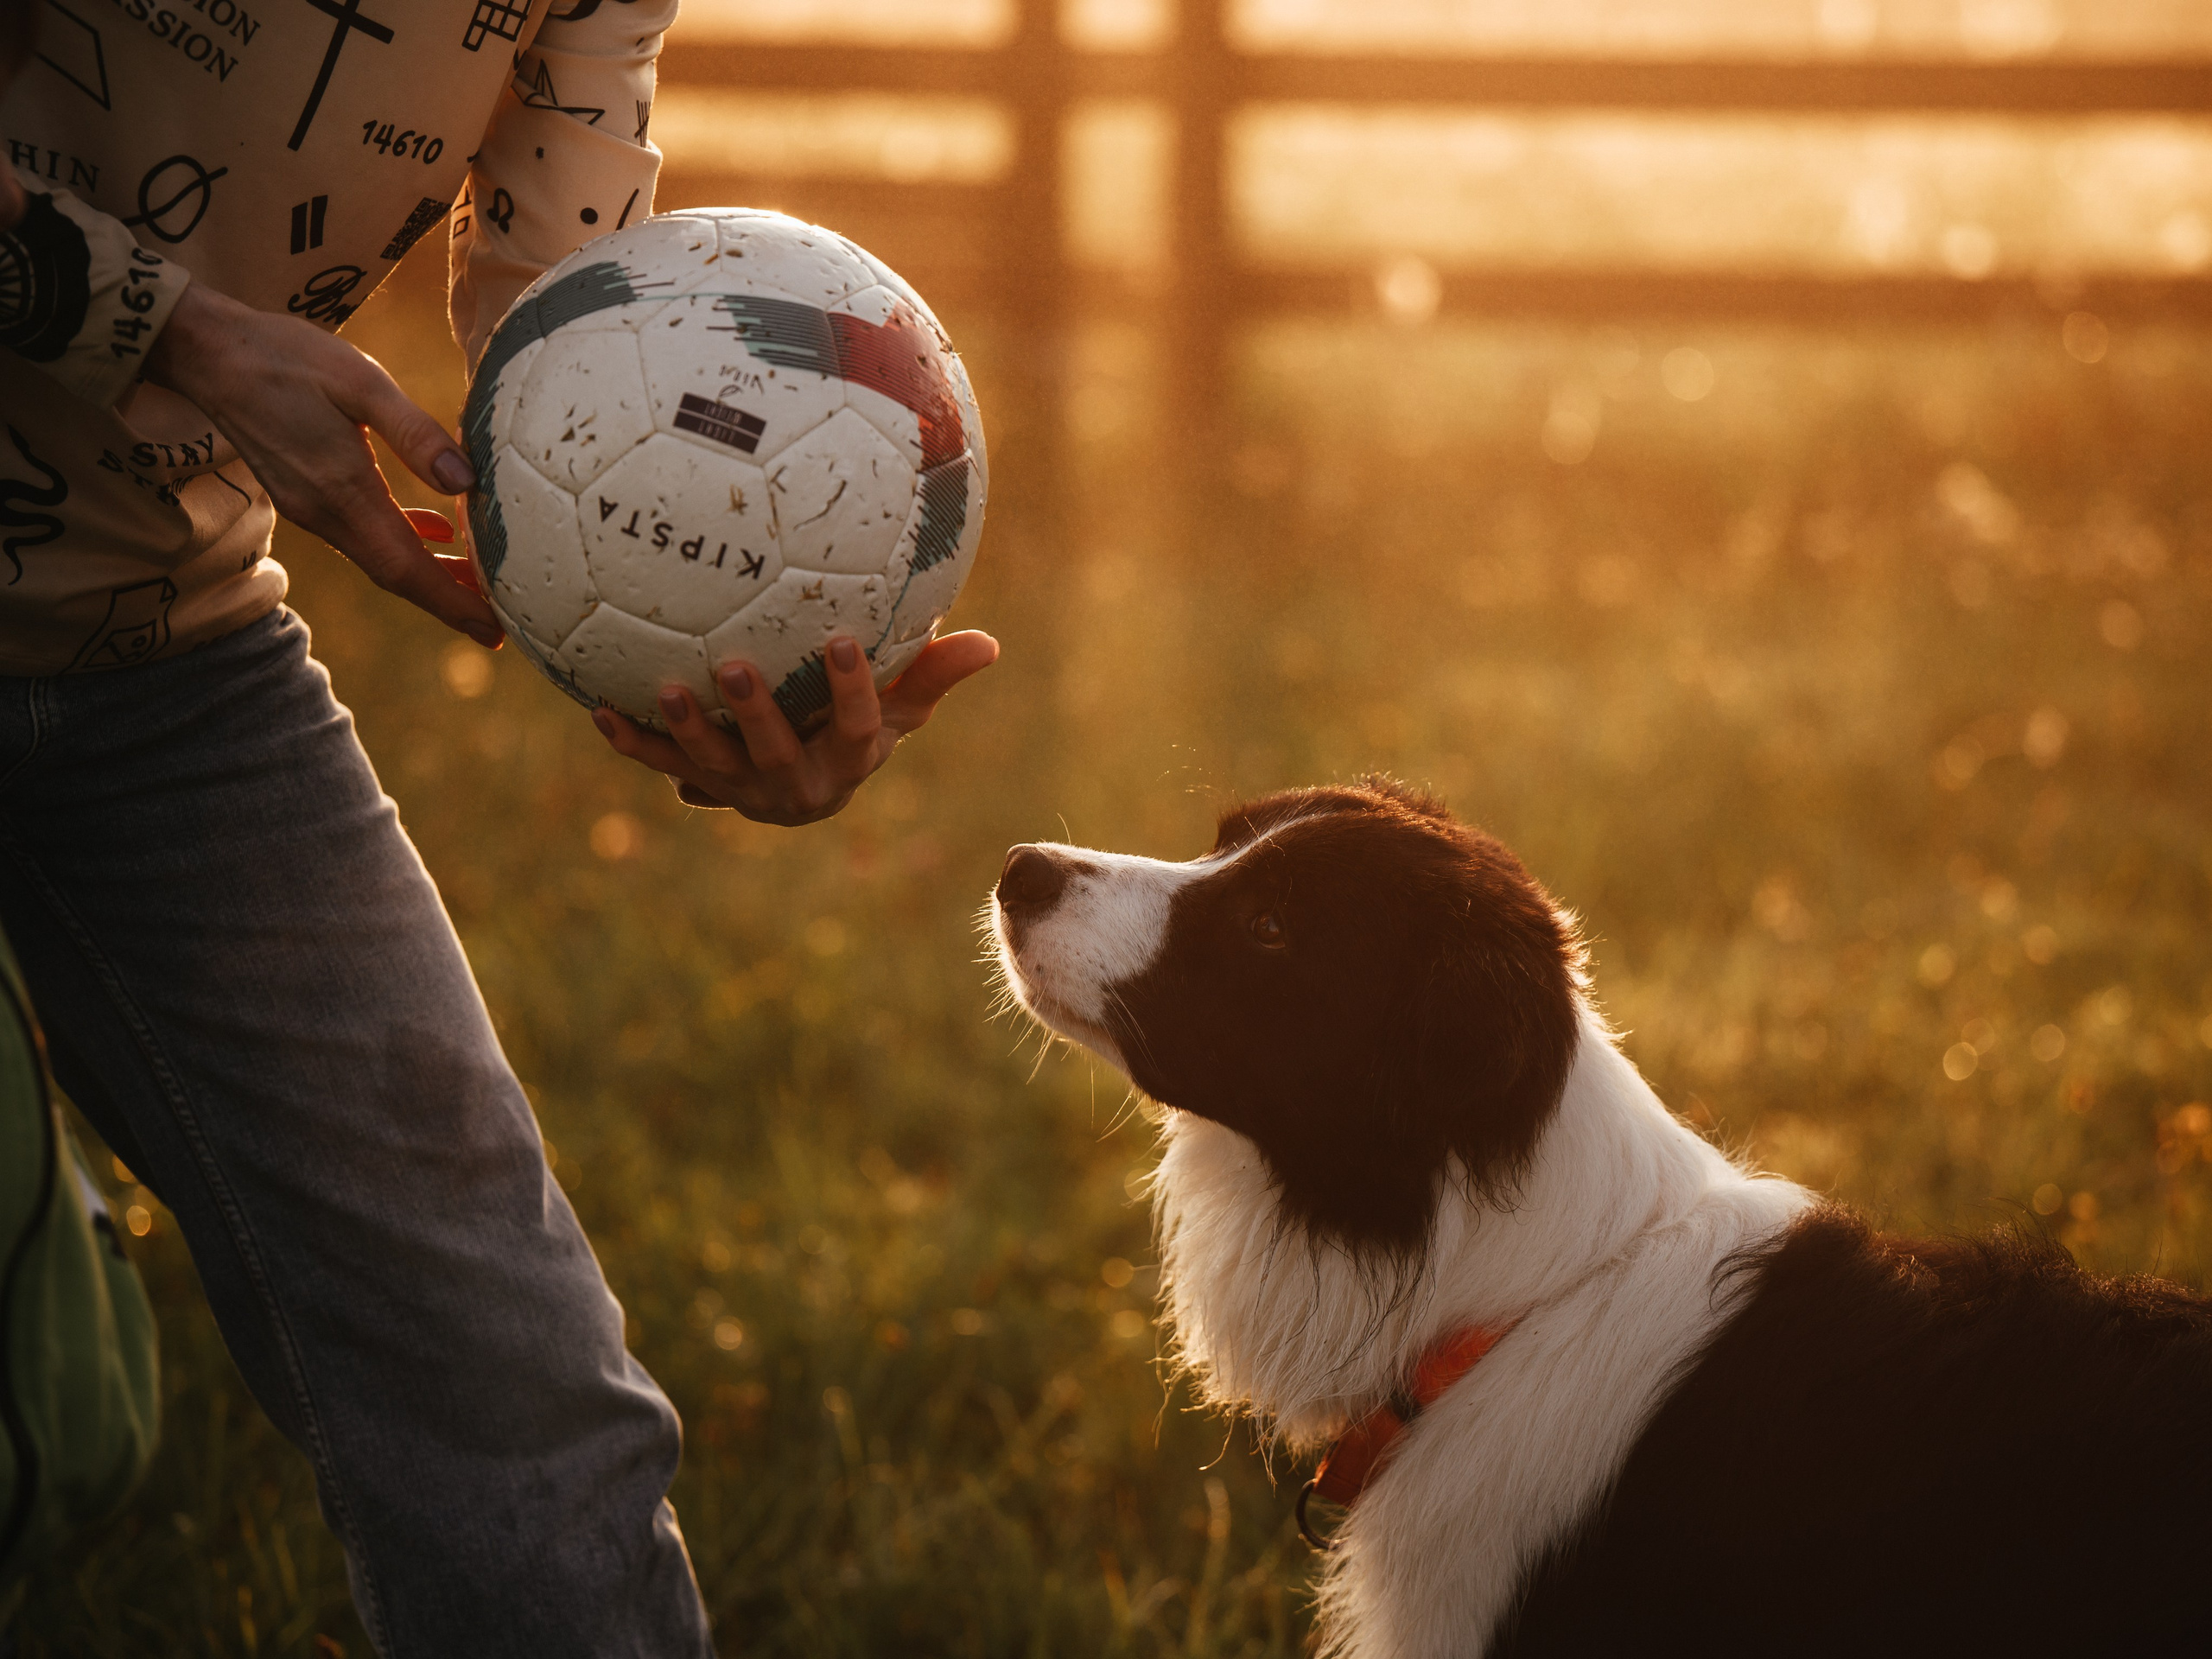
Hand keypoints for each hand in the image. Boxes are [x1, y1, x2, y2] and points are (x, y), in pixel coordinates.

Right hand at [145, 283, 501, 645]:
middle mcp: (325, 513)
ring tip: (477, 584)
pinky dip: (402, 539)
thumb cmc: (287, 358)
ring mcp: (310, 507)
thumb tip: (464, 481)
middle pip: (396, 575)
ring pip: (380, 557)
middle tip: (498, 627)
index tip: (493, 633)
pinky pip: (362, 531)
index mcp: (343, 492)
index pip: (407, 568)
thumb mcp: (361, 382)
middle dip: (449, 602)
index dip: (453, 603)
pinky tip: (434, 530)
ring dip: (428, 574)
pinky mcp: (303, 492)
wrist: (207, 351)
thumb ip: (415, 434)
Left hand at [594, 630, 998, 825]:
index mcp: (847, 763)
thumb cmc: (859, 728)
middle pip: (776, 756)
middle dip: (754, 716)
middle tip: (733, 665)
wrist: (805, 786)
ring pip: (714, 767)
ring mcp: (744, 791)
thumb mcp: (899, 710)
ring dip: (689, 731)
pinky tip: (598, 709)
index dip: (853, 691)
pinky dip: (633, 743)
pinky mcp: (702, 786)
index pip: (856, 729)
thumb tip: (990, 643)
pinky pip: (664, 765)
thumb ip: (933, 676)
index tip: (844, 639)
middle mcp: (796, 787)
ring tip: (666, 687)